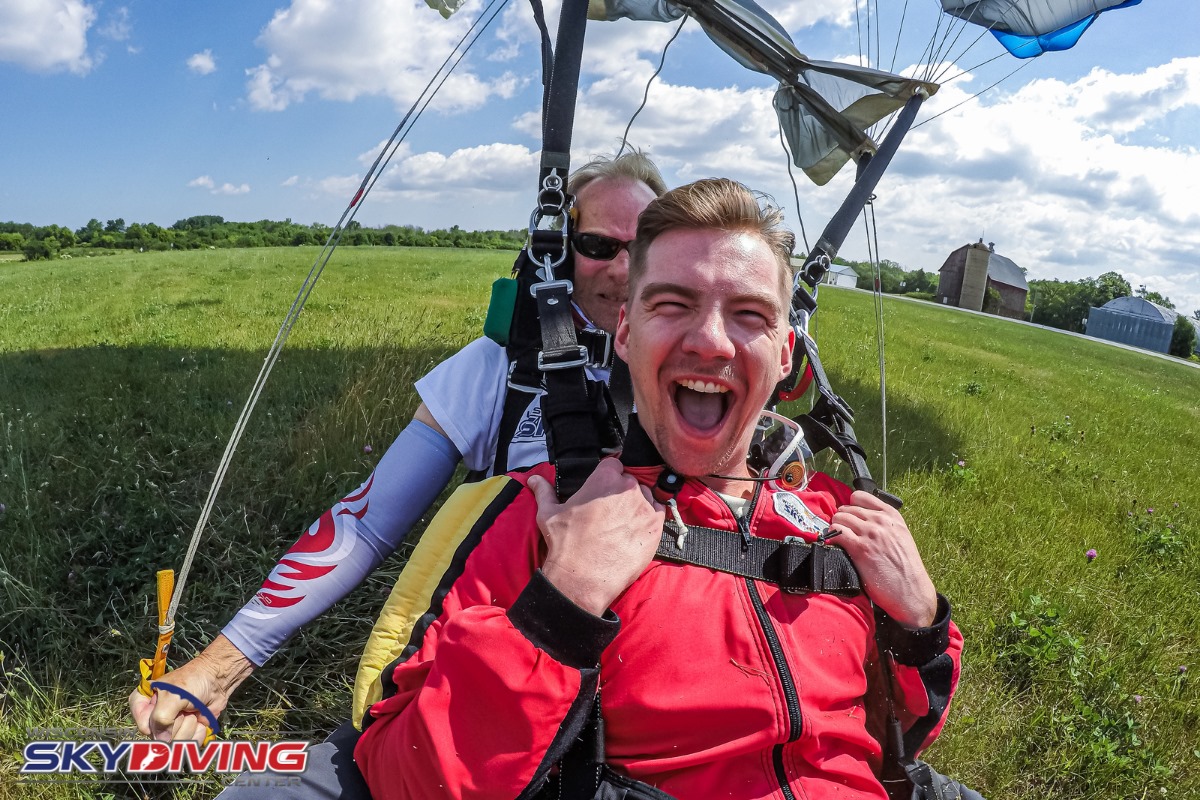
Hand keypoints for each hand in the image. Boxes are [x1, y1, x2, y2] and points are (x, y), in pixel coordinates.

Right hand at [129, 634, 254, 742]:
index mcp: (144, 702)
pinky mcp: (186, 732)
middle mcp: (154, 716)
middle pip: (159, 738)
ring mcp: (170, 726)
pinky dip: (198, 733)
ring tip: (194, 712)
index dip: (156, 723)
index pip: (142, 724)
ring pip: (175, 743)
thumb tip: (162, 741)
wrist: (218, 679)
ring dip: (189, 727)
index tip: (170, 713)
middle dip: (176, 724)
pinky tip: (201, 721)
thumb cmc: (194, 681)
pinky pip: (189, 743)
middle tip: (185, 708)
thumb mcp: (172, 696)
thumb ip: (161, 719)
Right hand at [528, 459, 664, 615]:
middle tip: (610, 511)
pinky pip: (659, 513)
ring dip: (637, 505)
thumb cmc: (566, 544)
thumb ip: (544, 491)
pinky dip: (650, 519)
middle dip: (621, 492)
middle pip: (630, 481)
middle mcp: (628, 489)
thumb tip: (534, 480)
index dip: (607, 476)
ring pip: (646, 496)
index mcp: (604, 479)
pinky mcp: (655, 527)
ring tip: (623, 523)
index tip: (602, 489)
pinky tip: (636, 530)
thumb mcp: (549, 513)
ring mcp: (645, 507)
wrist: (583, 577)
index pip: (613, 465)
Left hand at [830, 491, 937, 628]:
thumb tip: (860, 520)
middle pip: (847, 508)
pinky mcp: (860, 549)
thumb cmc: (905, 568)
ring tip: (838, 540)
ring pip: (839, 518)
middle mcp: (881, 521)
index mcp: (892, 516)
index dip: (850, 506)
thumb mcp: (900, 537)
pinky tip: (834, 545)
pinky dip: (831, 538)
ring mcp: (870, 534)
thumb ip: (884, 525)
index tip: (849, 516)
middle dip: (841, 519)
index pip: (861, 496)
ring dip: (835, 528)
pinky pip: (836, 533)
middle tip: (842, 532)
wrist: (911, 592)